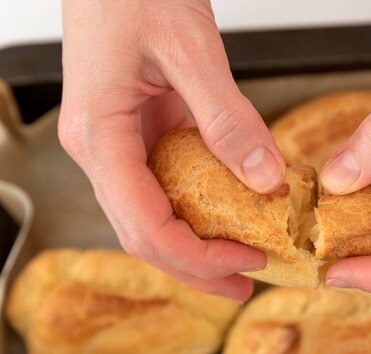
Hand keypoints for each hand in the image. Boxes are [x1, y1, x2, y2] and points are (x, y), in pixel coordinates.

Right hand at [58, 0, 285, 300]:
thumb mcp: (189, 50)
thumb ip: (227, 117)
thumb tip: (266, 177)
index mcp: (101, 136)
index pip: (143, 223)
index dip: (196, 255)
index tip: (246, 262)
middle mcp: (102, 150)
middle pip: (143, 233)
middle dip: (195, 268)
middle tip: (244, 284)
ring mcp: (117, 146)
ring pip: (151, 216)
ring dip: (194, 247)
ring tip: (238, 266)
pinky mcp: (138, 135)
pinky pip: (164, 187)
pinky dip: (196, 211)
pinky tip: (226, 219)